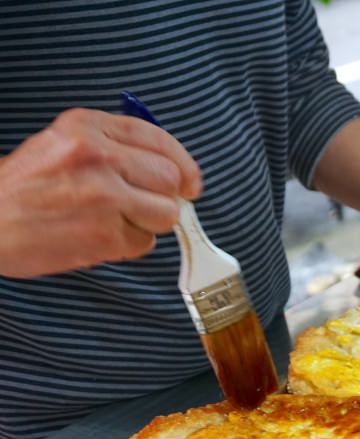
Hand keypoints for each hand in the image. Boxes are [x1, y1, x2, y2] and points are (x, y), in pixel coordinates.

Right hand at [0, 108, 201, 278]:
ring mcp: (102, 196)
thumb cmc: (24, 188)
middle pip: (170, 179)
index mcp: (86, 127)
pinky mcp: (103, 233)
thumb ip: (114, 148)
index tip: (190, 182)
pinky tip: (97, 236)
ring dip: (147, 223)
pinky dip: (127, 245)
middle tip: (140, 205)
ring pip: (165, 214)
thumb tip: (172, 169)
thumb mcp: (61, 145)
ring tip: (111, 220)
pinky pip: (144, 243)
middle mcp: (96, 156)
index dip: (183, 165)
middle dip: (163, 197)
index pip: (160, 140)